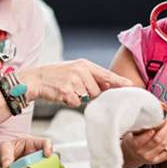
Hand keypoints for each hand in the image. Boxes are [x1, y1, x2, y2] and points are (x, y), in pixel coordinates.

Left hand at [0, 137, 52, 167]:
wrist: (1, 158)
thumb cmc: (7, 149)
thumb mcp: (4, 147)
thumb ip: (6, 155)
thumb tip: (7, 165)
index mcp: (33, 143)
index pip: (45, 143)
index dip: (49, 148)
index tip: (47, 154)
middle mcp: (36, 155)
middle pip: (45, 161)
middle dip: (38, 167)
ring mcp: (34, 166)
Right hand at [18, 59, 132, 106]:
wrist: (37, 79)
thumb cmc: (57, 75)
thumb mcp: (75, 70)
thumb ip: (92, 77)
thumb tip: (108, 86)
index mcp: (83, 64)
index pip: (105, 73)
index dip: (118, 81)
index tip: (129, 85)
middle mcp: (80, 71)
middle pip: (97, 90)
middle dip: (89, 93)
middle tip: (75, 88)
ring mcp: (73, 81)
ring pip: (87, 97)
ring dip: (79, 97)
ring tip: (67, 90)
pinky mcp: (66, 91)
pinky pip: (76, 103)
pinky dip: (70, 102)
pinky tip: (62, 94)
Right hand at [121, 118, 166, 167]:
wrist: (131, 155)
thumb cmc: (132, 139)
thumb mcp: (129, 132)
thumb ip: (136, 126)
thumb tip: (146, 112)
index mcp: (133, 144)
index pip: (139, 141)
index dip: (147, 135)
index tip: (153, 128)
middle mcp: (142, 152)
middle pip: (156, 141)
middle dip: (165, 129)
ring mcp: (150, 158)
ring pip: (163, 145)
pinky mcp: (157, 161)